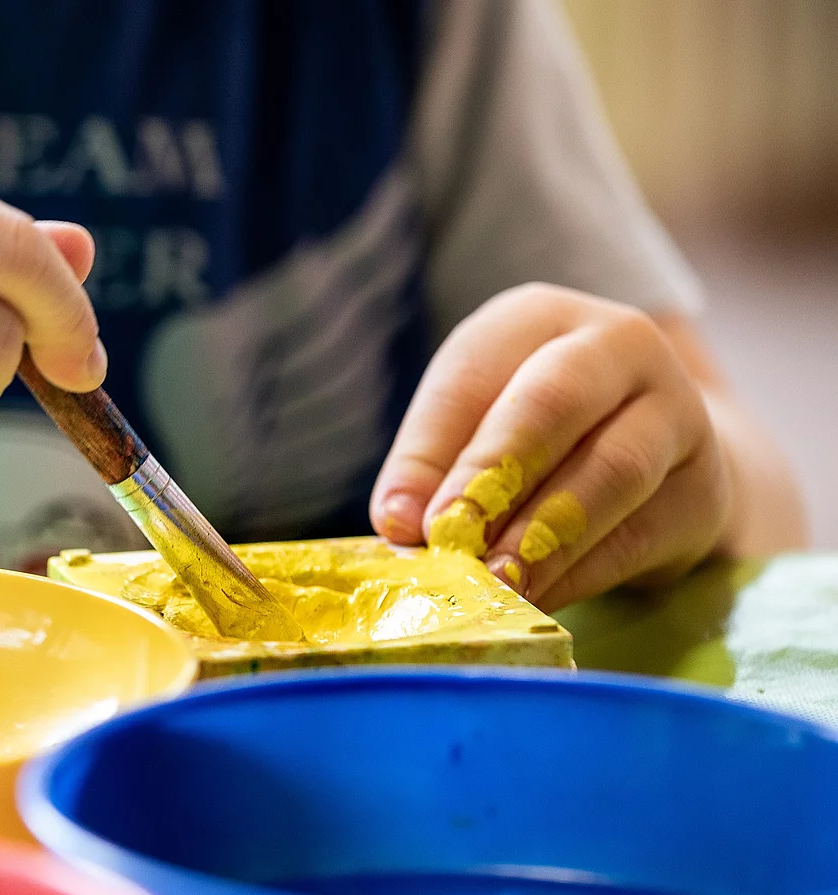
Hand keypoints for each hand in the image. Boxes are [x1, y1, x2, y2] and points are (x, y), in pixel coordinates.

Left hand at [370, 284, 732, 610]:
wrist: (659, 460)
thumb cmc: (536, 437)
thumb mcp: (476, 426)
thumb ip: (434, 467)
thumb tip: (399, 523)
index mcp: (539, 318)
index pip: (474, 373)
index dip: (429, 449)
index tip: (398, 519)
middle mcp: (619, 345)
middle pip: (553, 402)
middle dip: (493, 474)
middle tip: (448, 537)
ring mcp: (678, 411)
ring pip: (612, 470)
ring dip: (543, 534)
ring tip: (492, 582)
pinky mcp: (705, 488)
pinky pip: (641, 533)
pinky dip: (581, 572)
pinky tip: (536, 601)